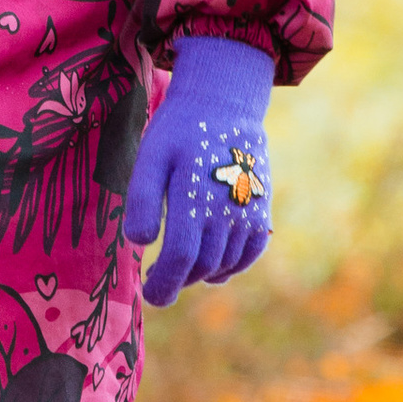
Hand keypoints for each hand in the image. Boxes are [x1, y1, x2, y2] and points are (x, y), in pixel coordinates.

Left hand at [124, 36, 273, 306]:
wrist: (225, 105)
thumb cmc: (179, 130)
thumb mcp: (150, 155)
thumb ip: (143, 198)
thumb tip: (139, 242)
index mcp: (194, 194)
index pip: (181, 256)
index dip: (164, 283)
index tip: (149, 296)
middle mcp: (227, 208)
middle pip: (202, 266)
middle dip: (177, 282)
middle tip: (157, 282)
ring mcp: (249, 212)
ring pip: (225, 264)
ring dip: (200, 275)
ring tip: (179, 269)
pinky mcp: (262, 211)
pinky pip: (249, 253)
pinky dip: (230, 266)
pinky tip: (210, 266)